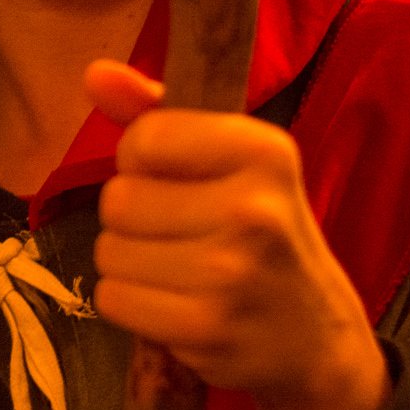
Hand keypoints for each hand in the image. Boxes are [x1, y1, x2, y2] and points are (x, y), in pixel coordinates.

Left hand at [84, 61, 389, 409]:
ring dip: (131, 264)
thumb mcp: (228, 161)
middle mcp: (254, 207)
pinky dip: (130, 304)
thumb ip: (157, 113)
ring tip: (180, 271)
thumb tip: (95, 72)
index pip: (145, 140)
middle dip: (135, 219)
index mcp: (263, 151)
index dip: (143, 162)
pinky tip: (175, 304)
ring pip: (110, 252)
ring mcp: (231, 273)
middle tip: (183, 235)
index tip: (179, 181)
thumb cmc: (260, 234)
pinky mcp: (206, 327)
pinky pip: (113, 299)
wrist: (315, 337)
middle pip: (118, 199)